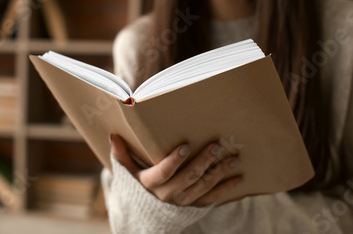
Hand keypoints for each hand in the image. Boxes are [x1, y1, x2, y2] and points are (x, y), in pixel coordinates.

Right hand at [109, 134, 242, 206]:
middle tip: (217, 146)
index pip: (163, 172)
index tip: (185, 146)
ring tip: (233, 158)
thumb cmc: (136, 186)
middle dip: (203, 162)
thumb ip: (121, 155)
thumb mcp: (126, 173)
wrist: (144, 217)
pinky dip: (225, 188)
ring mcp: (182, 202)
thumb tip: (113, 135)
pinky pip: (211, 198)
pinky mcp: (193, 207)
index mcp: (150, 184)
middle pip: (188, 178)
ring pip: (203, 187)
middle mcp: (167, 195)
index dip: (174, 161)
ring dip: (219, 172)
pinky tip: (238, 177)